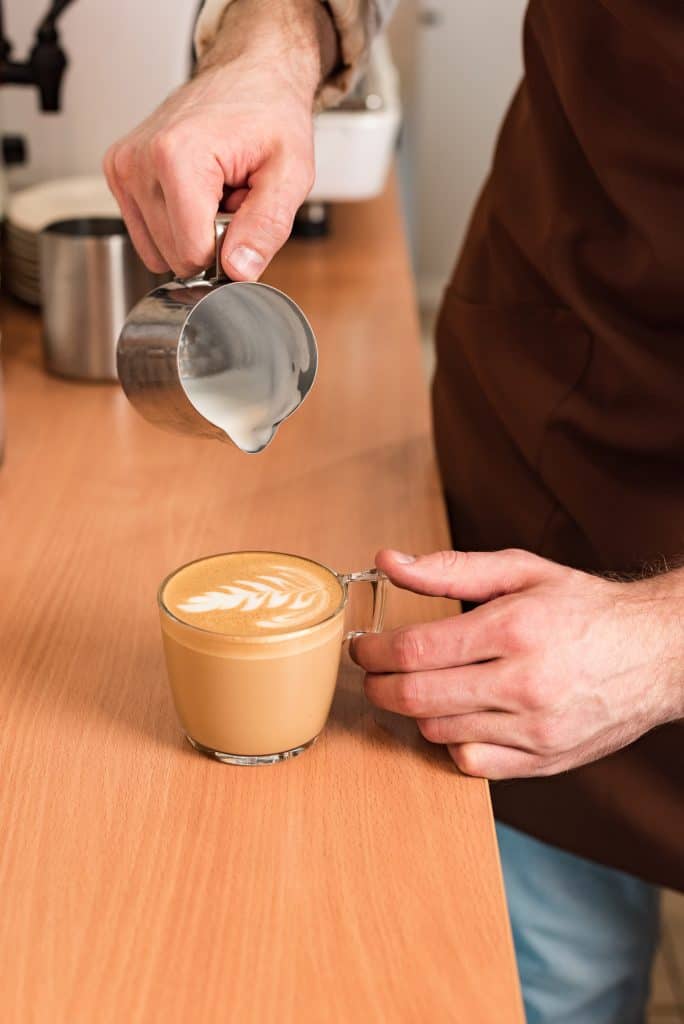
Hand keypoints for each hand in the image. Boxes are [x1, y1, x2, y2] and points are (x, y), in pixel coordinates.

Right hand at [104, 0, 335, 279]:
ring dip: (193, 232)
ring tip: (215, 191)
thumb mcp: (291, 173)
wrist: (250, 73)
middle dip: (210, 239)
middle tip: (232, 197)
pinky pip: (147, 235)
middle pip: (175, 256)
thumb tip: (238, 271)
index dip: (228, 250)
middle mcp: (140, 161)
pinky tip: (195, 190)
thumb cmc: (270, 114)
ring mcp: (124, 167)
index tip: (244, 212)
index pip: (193, 254)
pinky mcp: (118, 173)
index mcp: (177, 156)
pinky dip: (175, 221)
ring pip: (159, 250)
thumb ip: (268, 227)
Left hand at [352, 549, 683, 778]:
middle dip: (379, 685)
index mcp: (515, 629)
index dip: (374, 651)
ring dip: (413, 711)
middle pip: (417, 698)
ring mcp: (536, 730)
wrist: (658, 653)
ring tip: (417, 685)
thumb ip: (449, 568)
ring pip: (438, 732)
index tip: (362, 646)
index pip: (416, 651)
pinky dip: (451, 741)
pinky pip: (472, 763)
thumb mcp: (521, 571)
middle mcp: (525, 684)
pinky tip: (458, 715)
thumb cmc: (585, 608)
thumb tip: (388, 562)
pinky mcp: (545, 761)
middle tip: (373, 671)